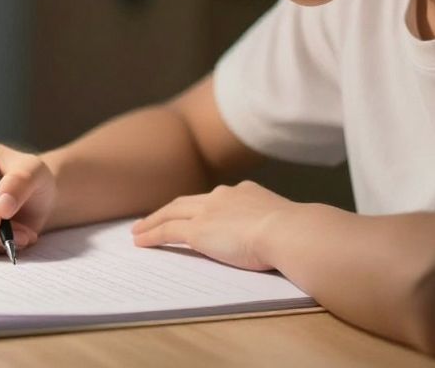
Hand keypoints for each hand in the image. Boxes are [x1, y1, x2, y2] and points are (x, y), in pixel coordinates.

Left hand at [131, 181, 294, 270]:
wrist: (289, 231)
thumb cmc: (295, 234)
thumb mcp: (283, 223)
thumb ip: (272, 226)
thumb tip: (275, 238)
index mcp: (245, 193)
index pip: (214, 198)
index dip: (198, 206)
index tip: (191, 211)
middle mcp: (223, 196)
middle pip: (186, 201)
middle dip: (168, 209)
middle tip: (152, 218)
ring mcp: (208, 211)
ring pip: (171, 213)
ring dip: (152, 221)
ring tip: (139, 230)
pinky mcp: (198, 230)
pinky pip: (166, 231)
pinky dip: (151, 235)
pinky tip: (140, 242)